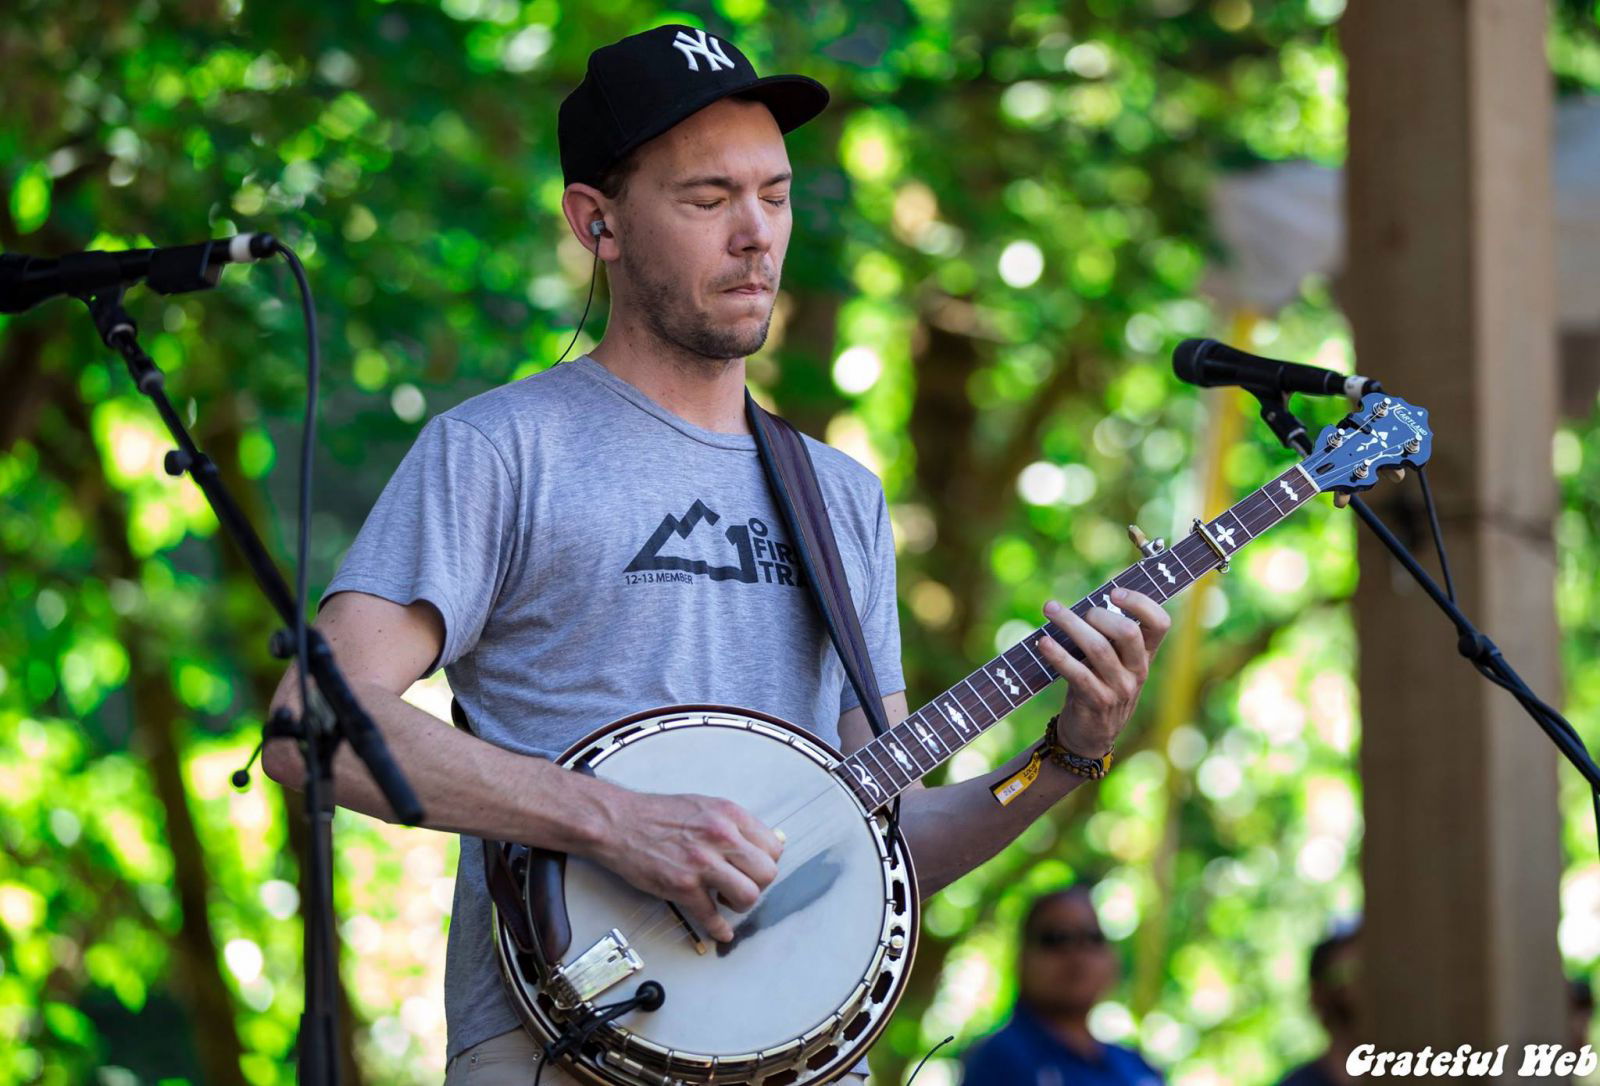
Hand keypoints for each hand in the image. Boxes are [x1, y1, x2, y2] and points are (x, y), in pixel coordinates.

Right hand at [591, 790, 783, 942]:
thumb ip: (734, 825)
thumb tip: (761, 845)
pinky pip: (712, 916)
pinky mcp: (683, 886)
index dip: (765, 861)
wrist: (619, 823)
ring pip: (748, 896)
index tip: (754, 868)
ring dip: (740, 904)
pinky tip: (720, 930)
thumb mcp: (705, 807)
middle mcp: (720, 837)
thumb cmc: (658, 815)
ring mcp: (702, 863)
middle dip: (757, 884)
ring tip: (726, 899)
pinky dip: (718, 929)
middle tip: (741, 884)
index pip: (773, 847)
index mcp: (729, 815)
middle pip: (766, 873)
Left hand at [1035, 589, 1169, 757]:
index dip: (1141, 603)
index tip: (1114, 592)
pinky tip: (1043, 642)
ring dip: (1070, 624)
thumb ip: (1107, 637)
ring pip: (1098, 648)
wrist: (1090, 736)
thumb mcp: (1113, 664)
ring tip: (1050, 609)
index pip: (1160, 623)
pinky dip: (1058, 655)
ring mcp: (1119, 688)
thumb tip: (1083, 602)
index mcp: (1145, 656)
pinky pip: (1077, 673)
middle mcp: (1137, 671)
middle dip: (1100, 614)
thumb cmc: (1097, 686)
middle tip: (1080, 611)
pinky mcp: (1097, 701)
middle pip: (1128, 632)